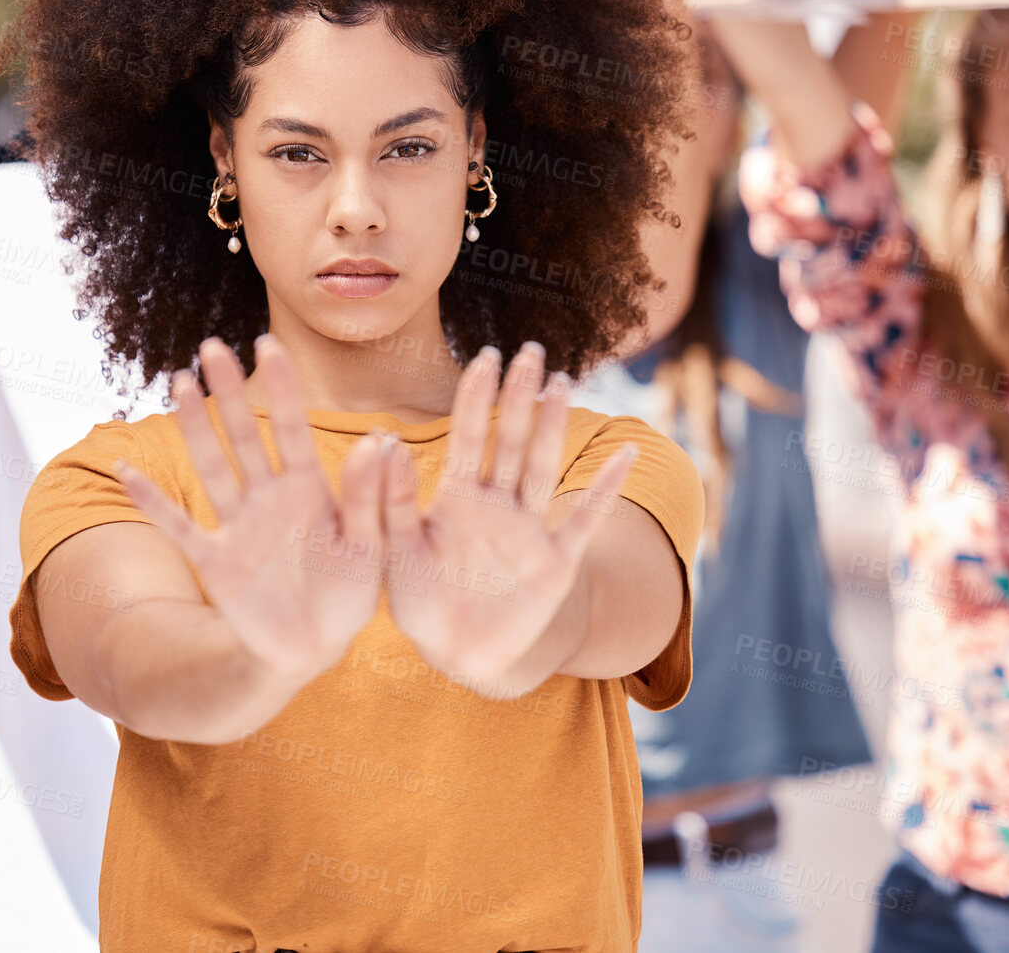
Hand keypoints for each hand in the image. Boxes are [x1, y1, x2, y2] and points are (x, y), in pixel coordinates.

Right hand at [113, 336, 384, 680]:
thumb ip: (367, 497)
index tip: (269, 343)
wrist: (313, 649)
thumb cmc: (349, 596)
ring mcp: (238, 527)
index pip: (292, 430)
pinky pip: (177, 526)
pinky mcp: (215, 560)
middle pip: (244, 436)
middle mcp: (269, 499)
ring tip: (181, 382)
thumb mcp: (369, 546)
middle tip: (213, 346)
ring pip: (212, 466)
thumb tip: (377, 440)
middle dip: (230, 392)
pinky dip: (150, 502)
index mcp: (310, 492)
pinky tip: (127, 470)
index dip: (281, 388)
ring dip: (195, 427)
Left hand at [379, 342, 636, 686]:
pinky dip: (606, 490)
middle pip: (512, 440)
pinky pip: (585, 520)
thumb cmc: (421, 603)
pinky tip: (623, 456)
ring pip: (544, 468)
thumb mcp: (397, 552)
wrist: (457, 657)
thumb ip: (394, 501)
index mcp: (457, 499)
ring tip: (561, 383)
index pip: (468, 436)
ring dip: (554, 426)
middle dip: (520, 396)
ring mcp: (529, 531)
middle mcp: (497, 506)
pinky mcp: (555, 563)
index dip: (477, 397)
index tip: (485, 356)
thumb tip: (384, 443)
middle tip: (531, 351)